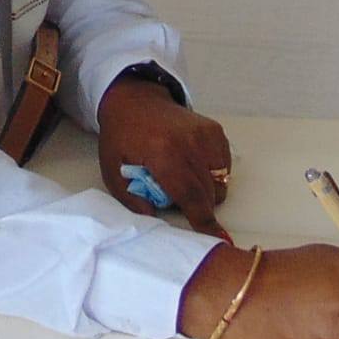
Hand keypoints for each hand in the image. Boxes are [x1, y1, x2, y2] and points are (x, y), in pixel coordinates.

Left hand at [98, 75, 231, 236]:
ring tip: (183, 182)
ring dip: (208, 192)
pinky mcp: (215, 130)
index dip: (203, 220)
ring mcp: (206, 134)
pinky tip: (193, 168)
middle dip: (200, 208)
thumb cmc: (122, 137)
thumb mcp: (114, 172)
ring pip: (221, 181)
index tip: (217, 238)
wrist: (135, 100)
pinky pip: (224, 166)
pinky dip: (214, 175)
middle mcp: (190, 143)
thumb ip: (132, 201)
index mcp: (163, 153)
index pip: (190, 194)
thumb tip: (155, 222)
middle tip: (176, 199)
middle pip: (208, 191)